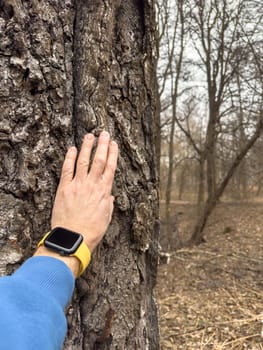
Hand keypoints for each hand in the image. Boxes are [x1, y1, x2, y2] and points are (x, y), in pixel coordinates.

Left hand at [51, 131, 117, 251]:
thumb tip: (109, 196)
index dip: (112, 154)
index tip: (114, 144)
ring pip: (84, 161)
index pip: (110, 167)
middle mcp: (92, 185)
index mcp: (104, 191)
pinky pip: (67, 169)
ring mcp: (78, 185)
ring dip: (87, 147)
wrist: (74, 238)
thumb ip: (108, 204)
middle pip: (99, 160)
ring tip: (89, 136)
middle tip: (104, 133)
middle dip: (102, 145)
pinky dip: (70, 158)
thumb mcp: (106, 218)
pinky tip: (72, 149)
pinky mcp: (64, 188)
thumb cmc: (92, 231)